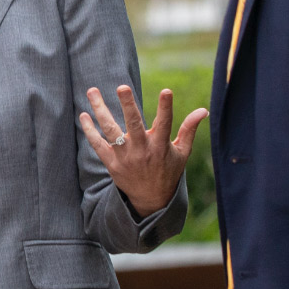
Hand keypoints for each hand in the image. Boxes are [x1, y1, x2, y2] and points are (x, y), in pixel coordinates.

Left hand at [79, 84, 208, 217]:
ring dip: (100, 110)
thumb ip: (189, 129)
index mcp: (161, 146)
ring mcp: (125, 158)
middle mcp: (142, 151)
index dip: (166, 107)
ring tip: (92, 91)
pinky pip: (97, 145)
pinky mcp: (112, 164)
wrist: (151, 201)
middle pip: (133, 125)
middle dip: (128, 105)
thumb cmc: (168, 171)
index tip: (166, 91)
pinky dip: (89, 131)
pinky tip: (84, 115)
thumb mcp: (182, 152)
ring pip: (110, 131)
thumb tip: (203, 110)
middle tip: (122, 86)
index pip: (165, 124)